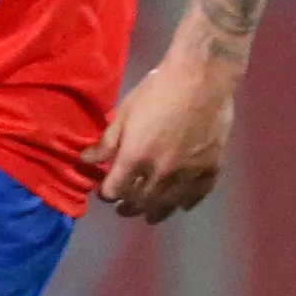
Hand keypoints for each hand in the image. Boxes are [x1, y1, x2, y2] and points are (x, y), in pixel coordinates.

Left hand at [82, 53, 233, 221]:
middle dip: (128, 207)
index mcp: (135, 158)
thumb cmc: (157, 90)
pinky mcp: (210, 168)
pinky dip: (187, 202)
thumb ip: (106, 142)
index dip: (106, 194)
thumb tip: (85, 160)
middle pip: (140, 202)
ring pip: (168, 205)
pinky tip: (182, 205)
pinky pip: (197, 195)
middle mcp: (160, 172)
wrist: (202, 79)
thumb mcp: (124, 113)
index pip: (114, 190)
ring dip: (156, 213)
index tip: (104, 191)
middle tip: (123, 208)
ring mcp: (188, 173)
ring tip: (150, 216)